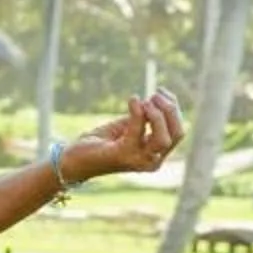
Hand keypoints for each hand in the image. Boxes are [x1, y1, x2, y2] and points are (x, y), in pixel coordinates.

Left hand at [61, 91, 184, 181]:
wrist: (74, 159)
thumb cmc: (101, 142)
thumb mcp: (128, 125)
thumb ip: (145, 116)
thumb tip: (158, 98)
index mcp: (156, 154)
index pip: (178, 132)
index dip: (174, 109)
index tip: (160, 91)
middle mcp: (152, 161)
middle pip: (177, 135)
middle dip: (170, 110)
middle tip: (155, 94)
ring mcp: (138, 161)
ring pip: (163, 139)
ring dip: (157, 115)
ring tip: (144, 100)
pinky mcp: (122, 156)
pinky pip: (137, 132)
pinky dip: (137, 112)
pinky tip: (132, 100)